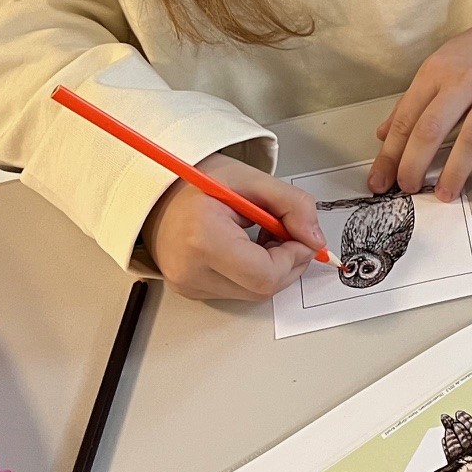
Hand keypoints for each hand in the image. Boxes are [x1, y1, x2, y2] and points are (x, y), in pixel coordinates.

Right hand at [145, 154, 325, 300]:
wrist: (156, 190)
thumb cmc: (198, 181)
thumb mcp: (251, 179)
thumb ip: (292, 205)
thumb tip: (315, 239)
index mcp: (203, 239)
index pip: (265, 274)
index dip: (294, 258)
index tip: (301, 236)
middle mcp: (191, 271)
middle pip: (262, 289)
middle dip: (288, 263)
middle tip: (286, 232)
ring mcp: (188, 285)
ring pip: (253, 293)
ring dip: (272, 268)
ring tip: (261, 234)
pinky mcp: (190, 290)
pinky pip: (238, 290)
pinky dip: (253, 272)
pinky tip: (246, 246)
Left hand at [369, 0, 471, 202]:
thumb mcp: (444, 62)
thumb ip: (415, 99)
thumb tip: (385, 135)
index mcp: (439, 70)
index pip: (407, 117)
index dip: (390, 153)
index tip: (379, 180)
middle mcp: (466, 81)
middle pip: (432, 128)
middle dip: (414, 165)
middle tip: (407, 189)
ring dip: (454, 172)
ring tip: (443, 196)